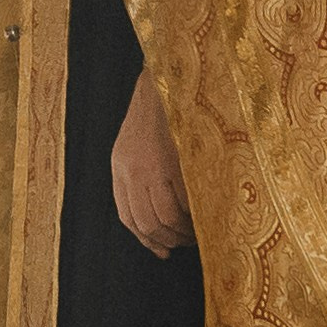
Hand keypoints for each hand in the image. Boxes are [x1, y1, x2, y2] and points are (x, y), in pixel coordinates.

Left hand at [111, 71, 193, 258]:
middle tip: (187, 243)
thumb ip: (140, 174)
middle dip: (168, 240)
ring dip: (184, 232)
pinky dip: (196, 216)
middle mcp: (131, 169)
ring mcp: (152, 166)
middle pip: (147, 222)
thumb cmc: (160, 110)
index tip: (162, 251)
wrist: (169, 76)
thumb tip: (158, 217)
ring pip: (166, 218)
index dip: (145, 239)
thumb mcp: (136, 142)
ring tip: (198, 232)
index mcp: (120, 165)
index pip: (127, 216)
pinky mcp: (174, 161)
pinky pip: (185, 202)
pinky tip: (206, 216)